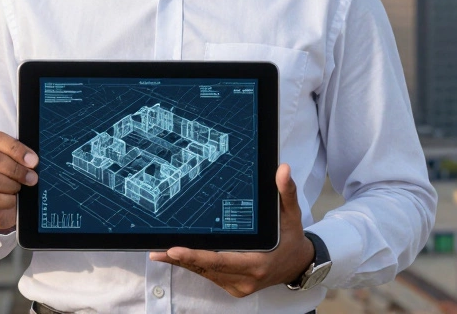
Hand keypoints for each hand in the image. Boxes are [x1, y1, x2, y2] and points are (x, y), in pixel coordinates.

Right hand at [0, 131, 38, 232]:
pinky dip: (8, 200)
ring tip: (19, 188)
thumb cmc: (14, 176)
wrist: (7, 203)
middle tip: (32, 177)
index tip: (33, 160)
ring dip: (12, 185)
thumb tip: (33, 160)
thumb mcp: (19, 161)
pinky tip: (13, 199)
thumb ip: (24, 156)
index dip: (15, 148)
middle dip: (16, 169)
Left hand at [149, 164, 313, 296]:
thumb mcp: (291, 215)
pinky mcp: (234, 287)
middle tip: (159, 250)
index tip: (176, 250)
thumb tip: (282, 169)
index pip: (222, 261)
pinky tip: (177, 257)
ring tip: (160, 252)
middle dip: (182, 259)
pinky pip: (210, 276)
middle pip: (209, 269)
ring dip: (185, 264)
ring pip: (206, 274)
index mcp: (258, 263)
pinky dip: (195, 266)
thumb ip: (286, 192)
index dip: (197, 256)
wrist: (297, 264)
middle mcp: (247, 278)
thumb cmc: (291, 237)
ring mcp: (239, 285)